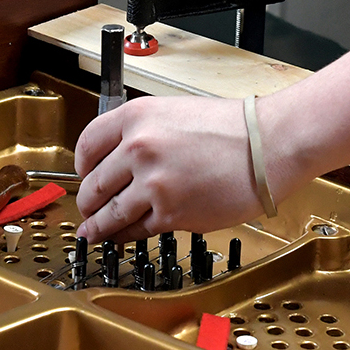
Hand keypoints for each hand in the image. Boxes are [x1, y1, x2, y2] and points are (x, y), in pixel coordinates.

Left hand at [74, 96, 265, 243]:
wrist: (268, 145)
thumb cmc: (232, 129)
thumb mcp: (174, 113)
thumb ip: (142, 133)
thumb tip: (118, 161)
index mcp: (137, 117)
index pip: (87, 145)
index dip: (81, 166)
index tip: (83, 176)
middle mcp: (138, 148)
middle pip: (93, 184)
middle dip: (86, 202)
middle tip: (86, 209)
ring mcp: (153, 183)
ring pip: (109, 213)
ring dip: (98, 226)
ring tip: (93, 231)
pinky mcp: (171, 213)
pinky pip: (136, 230)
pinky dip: (125, 236)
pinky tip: (122, 236)